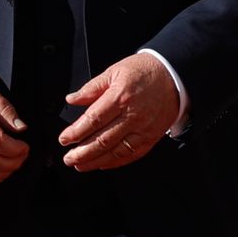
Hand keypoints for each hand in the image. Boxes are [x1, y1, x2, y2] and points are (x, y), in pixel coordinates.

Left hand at [60, 53, 178, 170]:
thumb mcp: (115, 71)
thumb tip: (72, 99)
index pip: (93, 119)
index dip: (76, 132)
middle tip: (68, 158)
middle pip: (103, 139)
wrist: (173, 75)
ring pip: (116, 151)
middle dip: (82, 152)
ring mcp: (144, 128)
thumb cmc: (144, 71)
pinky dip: (116, 162)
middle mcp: (133, 115)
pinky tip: (103, 164)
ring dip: (96, 161)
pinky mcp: (152, 137)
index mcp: (121, 96)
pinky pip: (132, 154)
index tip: (64, 139)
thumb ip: (92, 88)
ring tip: (80, 165)